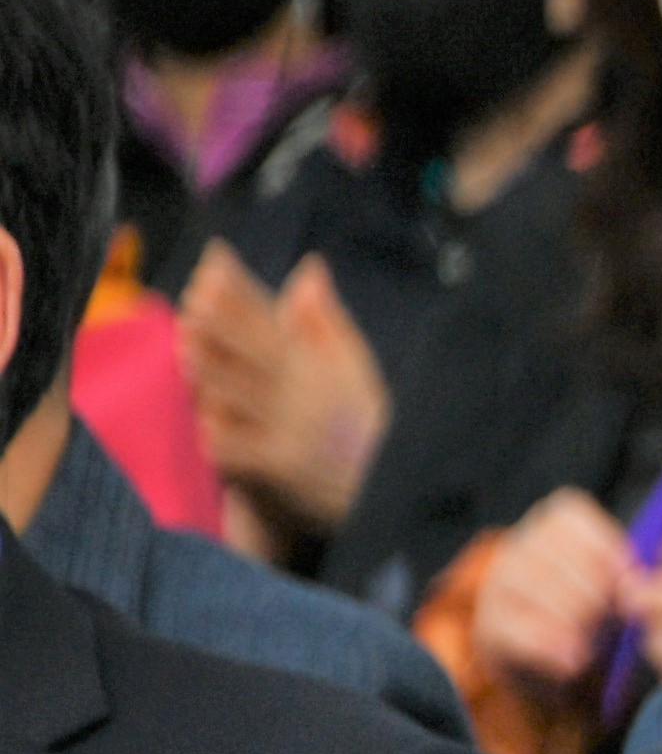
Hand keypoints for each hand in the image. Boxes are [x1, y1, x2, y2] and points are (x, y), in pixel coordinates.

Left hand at [180, 246, 388, 535]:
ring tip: (186, 344)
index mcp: (321, 365)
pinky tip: (201, 414)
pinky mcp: (278, 468)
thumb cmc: (360, 423)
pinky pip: (241, 448)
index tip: (215, 261)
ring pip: (244, 396)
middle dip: (224, 323)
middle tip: (193, 298)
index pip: (275, 319)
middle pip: (256, 351)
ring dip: (213, 370)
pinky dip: (221, 432)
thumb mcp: (356, 366)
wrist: (382, 492)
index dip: (243, 290)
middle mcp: (306, 394)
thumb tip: (308, 268)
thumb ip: (326, 319)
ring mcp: (290, 432)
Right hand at [466, 488, 639, 695]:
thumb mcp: (616, 591)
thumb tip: (635, 585)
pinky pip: (516, 628)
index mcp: (553, 527)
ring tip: (595, 642)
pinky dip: (550, 646)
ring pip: (533, 587)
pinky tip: (573, 660)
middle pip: (554, 554)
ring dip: (572, 617)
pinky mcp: (489, 625)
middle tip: (614, 616)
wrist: (556, 664)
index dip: (603, 545)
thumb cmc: (595, 614)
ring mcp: (497, 585)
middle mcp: (518, 547)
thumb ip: (626, 579)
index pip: (569, 516)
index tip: (627, 576)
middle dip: (592, 588)